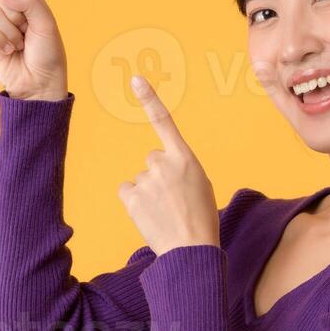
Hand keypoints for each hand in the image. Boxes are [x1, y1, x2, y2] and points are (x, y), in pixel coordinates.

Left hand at [117, 75, 218, 254]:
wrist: (192, 251)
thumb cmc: (201, 219)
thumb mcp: (200, 185)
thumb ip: (180, 169)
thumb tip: (159, 167)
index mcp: (186, 158)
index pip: (165, 122)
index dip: (150, 99)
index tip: (136, 79)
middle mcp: (164, 164)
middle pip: (152, 159)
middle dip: (158, 175)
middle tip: (173, 200)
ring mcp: (146, 180)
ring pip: (140, 179)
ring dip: (148, 193)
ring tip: (165, 212)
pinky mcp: (132, 197)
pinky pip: (128, 191)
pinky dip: (135, 202)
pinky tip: (149, 214)